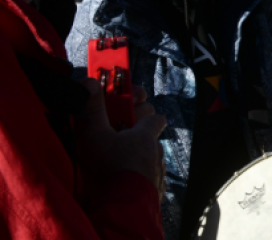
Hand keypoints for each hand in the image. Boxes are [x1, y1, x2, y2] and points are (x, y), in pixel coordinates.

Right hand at [75, 80, 167, 197]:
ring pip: (151, 157)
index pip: (155, 115)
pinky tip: (122, 179)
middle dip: (138, 132)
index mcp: (146, 135)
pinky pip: (149, 178)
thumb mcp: (94, 136)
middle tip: (117, 133)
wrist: (123, 211)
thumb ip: (92, 109)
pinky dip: (138, 175)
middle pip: (153, 136)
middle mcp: (156, 152)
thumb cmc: (110, 171)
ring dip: (137, 155)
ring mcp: (157, 173)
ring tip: (116, 159)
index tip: (130, 105)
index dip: (143, 109)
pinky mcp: (154, 192)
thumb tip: (90, 81)